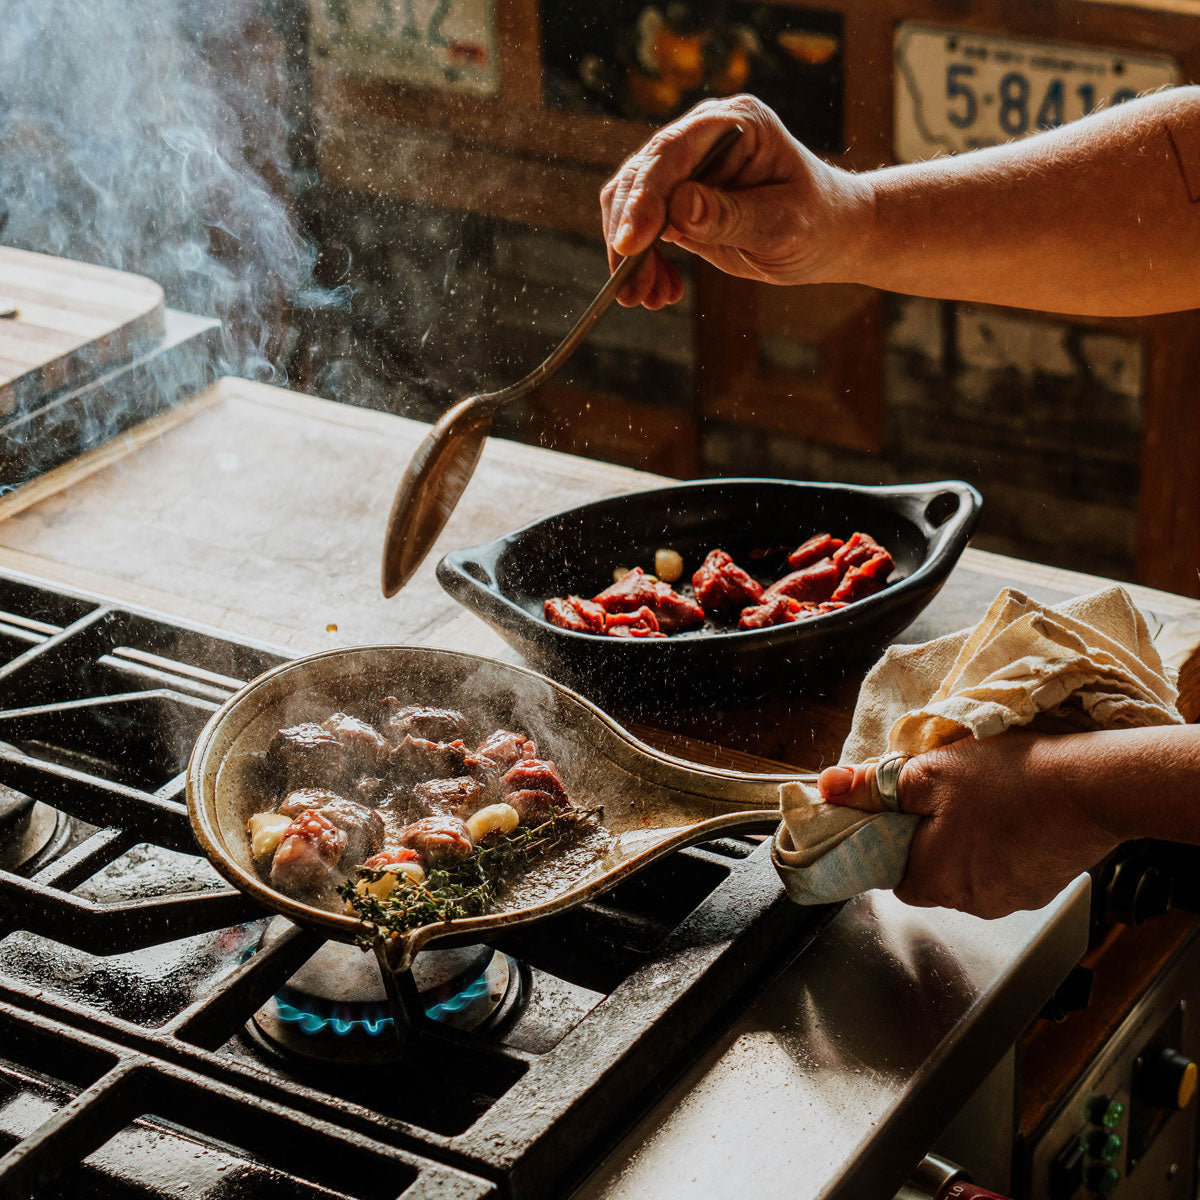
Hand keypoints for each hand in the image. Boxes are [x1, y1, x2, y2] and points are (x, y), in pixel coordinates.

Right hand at [599, 94, 870, 307]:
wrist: (828, 234)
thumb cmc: (817, 222)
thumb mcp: (782, 223)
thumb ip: (730, 215)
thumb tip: (679, 207)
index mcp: (734, 123)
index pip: (672, 153)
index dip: (645, 198)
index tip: (629, 244)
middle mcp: (701, 136)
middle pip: (639, 178)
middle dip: (628, 237)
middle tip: (632, 291)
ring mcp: (685, 168)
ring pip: (629, 206)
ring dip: (630, 257)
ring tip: (648, 298)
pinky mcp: (675, 201)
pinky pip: (640, 230)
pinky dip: (642, 263)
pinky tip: (663, 291)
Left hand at [817, 733, 1120, 918]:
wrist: (1092, 786)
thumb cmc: (1008, 780)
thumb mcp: (927, 773)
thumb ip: (873, 787)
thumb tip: (830, 788)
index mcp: (934, 881)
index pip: (891, 874)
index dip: (890, 842)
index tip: (896, 815)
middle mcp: (971, 902)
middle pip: (931, 872)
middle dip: (931, 836)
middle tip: (943, 795)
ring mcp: (1012, 899)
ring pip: (971, 869)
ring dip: (970, 839)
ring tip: (984, 799)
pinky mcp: (1044, 886)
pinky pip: (1008, 867)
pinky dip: (1005, 843)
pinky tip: (1014, 810)